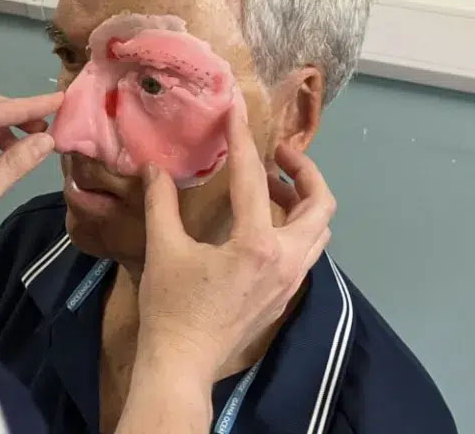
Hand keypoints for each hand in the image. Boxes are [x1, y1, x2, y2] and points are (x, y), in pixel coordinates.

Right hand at [135, 99, 335, 378]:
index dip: (244, 139)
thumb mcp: (163, 250)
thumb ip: (161, 203)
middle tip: (278, 155)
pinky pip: (305, 250)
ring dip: (301, 200)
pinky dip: (293, 226)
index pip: (254, 179)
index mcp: (258, 245)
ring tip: (269, 185)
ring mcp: (292, 280)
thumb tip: (155, 167)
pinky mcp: (285, 295)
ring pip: (318, 230)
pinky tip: (260, 223)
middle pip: (320, 204)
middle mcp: (287, 260)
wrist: (182, 364)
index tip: (238, 111)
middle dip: (304, 172)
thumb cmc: (171, 308)